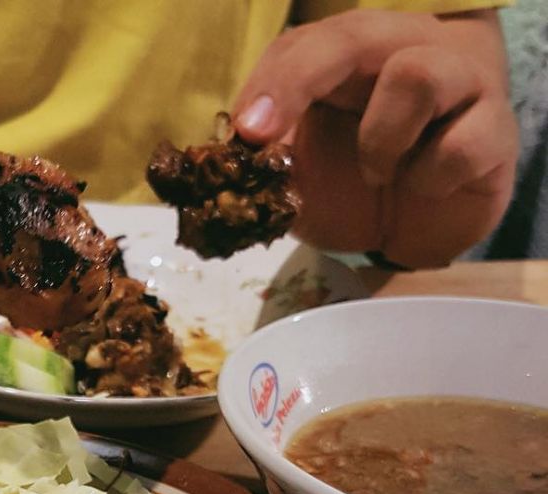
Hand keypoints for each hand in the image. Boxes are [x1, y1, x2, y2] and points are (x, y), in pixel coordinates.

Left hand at [232, 10, 518, 267]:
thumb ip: (267, 162)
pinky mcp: (493, 133)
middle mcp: (406, 54)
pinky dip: (428, 178)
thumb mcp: (298, 177)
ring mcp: (458, 86)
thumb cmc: (351, 187)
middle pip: (357, 34)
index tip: (244, 133)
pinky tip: (422, 187)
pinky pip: (459, 146)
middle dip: (300, 81)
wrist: (407, 231)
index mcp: (352, 60)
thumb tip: (227, 161)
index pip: (307, 44)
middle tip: (263, 136)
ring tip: (377, 172)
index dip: (273, 82)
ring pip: (417, 76)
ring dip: (379, 140)